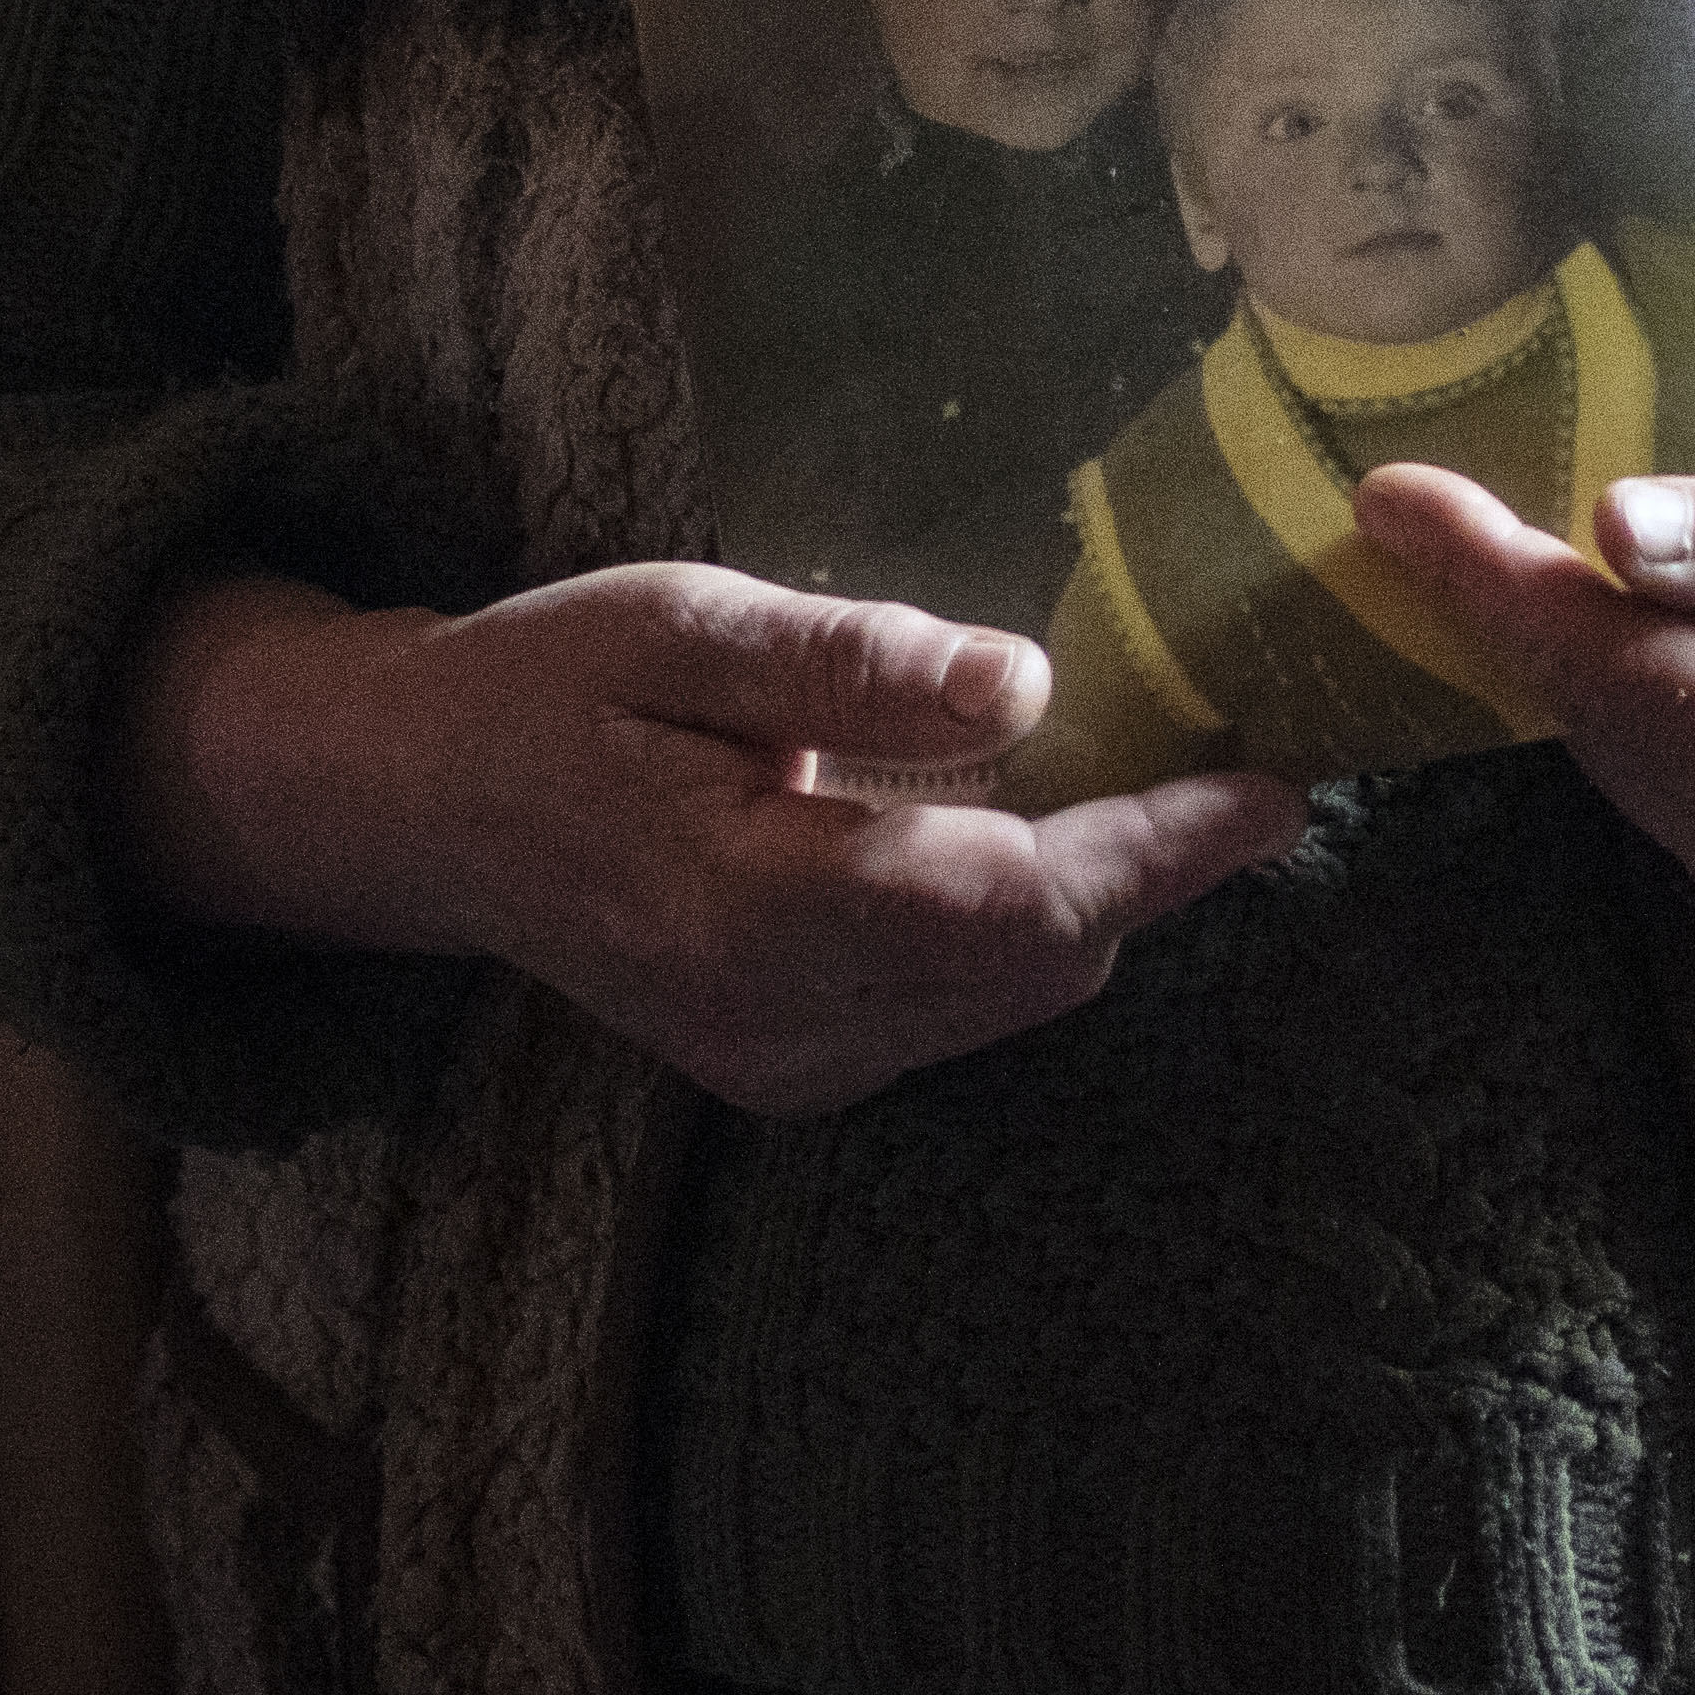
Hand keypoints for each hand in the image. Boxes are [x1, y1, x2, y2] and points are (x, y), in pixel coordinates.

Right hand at [113, 566, 1304, 1119]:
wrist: (420, 809)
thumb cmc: (546, 687)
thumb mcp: (678, 626)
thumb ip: (847, 660)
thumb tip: (1027, 684)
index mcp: (751, 904)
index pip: (1014, 904)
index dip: (1161, 849)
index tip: (1274, 781)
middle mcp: (781, 1019)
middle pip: (1039, 966)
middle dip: (1158, 873)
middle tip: (1249, 760)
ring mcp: (785, 1062)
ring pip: (1014, 1001)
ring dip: (1101, 904)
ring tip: (1174, 788)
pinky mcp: (790, 1068)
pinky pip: (959, 1014)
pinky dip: (1025, 933)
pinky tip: (1040, 837)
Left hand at [1349, 463, 1694, 994]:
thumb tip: (1616, 523)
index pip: (1611, 668)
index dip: (1487, 580)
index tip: (1384, 496)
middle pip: (1607, 721)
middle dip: (1530, 609)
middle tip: (1450, 495)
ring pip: (1638, 767)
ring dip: (1608, 664)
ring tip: (1586, 557)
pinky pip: (1687, 811)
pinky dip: (1674, 724)